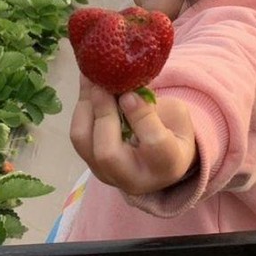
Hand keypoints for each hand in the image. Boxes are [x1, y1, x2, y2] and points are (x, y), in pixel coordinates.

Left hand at [70, 76, 196, 195]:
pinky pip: (78, 136)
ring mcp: (107, 174)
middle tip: (103, 82)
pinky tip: (87, 84)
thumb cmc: (173, 133)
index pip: (154, 143)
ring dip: (86, 106)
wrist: (160, 163)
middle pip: (108, 153)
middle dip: (103, 113)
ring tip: (90, 77)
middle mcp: (134, 178)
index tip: (131, 94)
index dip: (140, 115)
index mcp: (167, 164)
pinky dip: (80, 107)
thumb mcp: (177, 116)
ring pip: (84, 144)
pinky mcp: (90, 164)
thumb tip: (124, 83)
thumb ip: (153, 104)